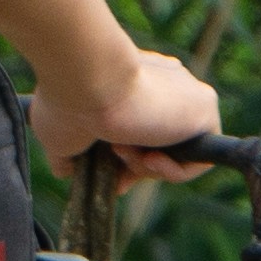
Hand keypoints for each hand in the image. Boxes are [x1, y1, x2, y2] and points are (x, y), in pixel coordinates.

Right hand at [32, 46, 221, 184]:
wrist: (86, 80)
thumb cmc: (65, 101)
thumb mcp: (56, 133)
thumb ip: (66, 152)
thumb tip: (65, 171)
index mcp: (131, 82)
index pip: (137, 128)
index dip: (121, 158)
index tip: (99, 169)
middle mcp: (161, 84)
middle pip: (157, 143)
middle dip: (135, 168)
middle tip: (116, 179)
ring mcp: (185, 94)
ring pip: (175, 152)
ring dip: (145, 167)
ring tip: (121, 150)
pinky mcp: (205, 108)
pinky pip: (198, 159)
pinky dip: (173, 171)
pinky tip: (149, 159)